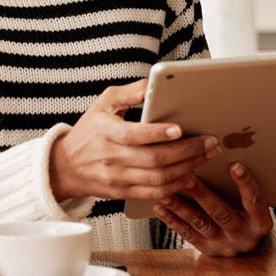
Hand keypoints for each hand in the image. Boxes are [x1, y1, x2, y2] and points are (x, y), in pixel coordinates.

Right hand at [49, 80, 218, 201]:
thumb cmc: (89, 131)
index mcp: (107, 133)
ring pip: (159, 179)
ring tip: (206, 156)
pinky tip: (189, 174)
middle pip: (156, 159)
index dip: (160, 133)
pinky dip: (176, 186)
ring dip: (188, 169)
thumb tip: (153, 82)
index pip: (136, 135)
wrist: (65, 167)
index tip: (180, 129)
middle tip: (209, 142)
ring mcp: (119, 179)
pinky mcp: (124, 193)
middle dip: (188, 151)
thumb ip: (130, 91)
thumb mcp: (104, 103)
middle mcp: (113, 158)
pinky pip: (155, 193)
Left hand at [152, 163, 272, 256]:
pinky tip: (160, 207)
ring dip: (181, 206)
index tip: (235, 165)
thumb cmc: (247, 213)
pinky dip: (172, 220)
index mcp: (260, 222)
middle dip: (203, 194)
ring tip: (166, 192)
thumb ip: (243, 188)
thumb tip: (219, 157)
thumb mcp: (252, 204)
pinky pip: (187, 234)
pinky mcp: (206, 249)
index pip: (254, 201)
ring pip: (200, 223)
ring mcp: (224, 244)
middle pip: (221, 213)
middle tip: (187, 177)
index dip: (246, 184)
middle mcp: (243, 236)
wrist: (244, 245)